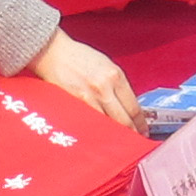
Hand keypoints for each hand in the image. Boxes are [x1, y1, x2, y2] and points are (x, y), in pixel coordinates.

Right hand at [23, 26, 143, 132]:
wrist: (53, 52)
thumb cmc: (77, 57)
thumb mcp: (105, 65)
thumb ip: (117, 84)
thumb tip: (127, 105)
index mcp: (115, 76)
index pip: (134, 108)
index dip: (140, 124)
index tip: (142, 131)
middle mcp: (105, 88)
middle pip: (124, 121)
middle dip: (131, 134)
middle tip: (134, 142)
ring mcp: (89, 98)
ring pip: (108, 126)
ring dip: (115, 136)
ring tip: (118, 143)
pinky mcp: (75, 105)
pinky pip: (91, 124)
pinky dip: (98, 132)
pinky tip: (99, 137)